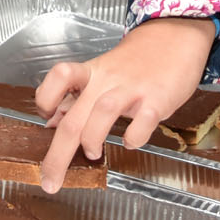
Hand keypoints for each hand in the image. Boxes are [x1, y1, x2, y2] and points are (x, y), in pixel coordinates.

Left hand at [33, 16, 215, 190]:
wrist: (174, 38)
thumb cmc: (136, 61)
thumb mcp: (101, 73)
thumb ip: (78, 97)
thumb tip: (51, 122)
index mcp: (90, 74)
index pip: (58, 77)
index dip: (45, 100)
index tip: (46, 120)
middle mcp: (107, 81)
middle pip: (73, 118)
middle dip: (57, 156)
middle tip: (50, 180)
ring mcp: (132, 89)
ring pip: (102, 112)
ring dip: (92, 139)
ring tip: (92, 154)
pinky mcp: (157, 98)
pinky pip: (143, 121)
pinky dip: (134, 137)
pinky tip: (131, 142)